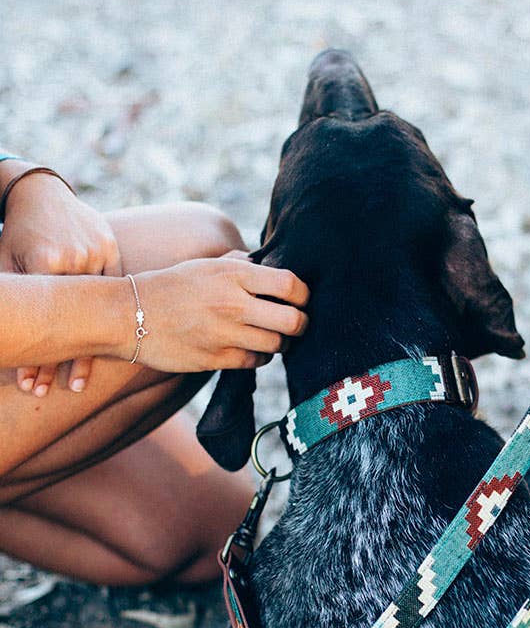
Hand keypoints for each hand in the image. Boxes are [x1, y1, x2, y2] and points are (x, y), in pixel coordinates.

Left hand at [0, 169, 121, 396]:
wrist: (41, 193)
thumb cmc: (15, 233)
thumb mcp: (2, 261)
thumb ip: (10, 297)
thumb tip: (3, 337)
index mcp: (45, 261)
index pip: (44, 319)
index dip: (37, 355)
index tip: (30, 385)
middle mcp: (77, 259)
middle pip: (74, 321)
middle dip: (66, 360)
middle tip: (61, 391)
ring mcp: (99, 255)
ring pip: (99, 311)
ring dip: (93, 346)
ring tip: (81, 381)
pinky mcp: (114, 252)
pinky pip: (117, 293)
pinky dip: (114, 319)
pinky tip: (112, 346)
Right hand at [123, 257, 308, 370]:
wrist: (128, 314)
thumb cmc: (171, 286)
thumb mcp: (206, 265)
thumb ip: (241, 265)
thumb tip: (269, 265)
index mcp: (233, 274)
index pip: (291, 285)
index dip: (304, 295)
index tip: (300, 299)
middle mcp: (233, 303)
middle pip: (294, 321)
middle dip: (301, 324)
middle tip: (295, 323)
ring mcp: (225, 333)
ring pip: (278, 346)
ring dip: (280, 343)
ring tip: (270, 336)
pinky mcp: (216, 358)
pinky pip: (255, 362)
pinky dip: (259, 357)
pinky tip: (250, 348)